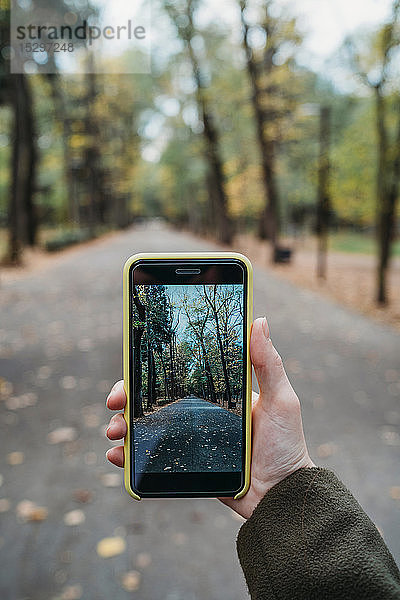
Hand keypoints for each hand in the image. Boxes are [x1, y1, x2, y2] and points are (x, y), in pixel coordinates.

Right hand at [105, 317, 314, 518]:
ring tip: (116, 431)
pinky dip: (129, 456)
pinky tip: (118, 456)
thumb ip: (269, 364)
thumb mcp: (281, 399)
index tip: (131, 363)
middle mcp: (197, 413)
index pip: (177, 374)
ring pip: (144, 426)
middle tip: (116, 400)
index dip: (151, 369)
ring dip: (122, 424)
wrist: (282, 496)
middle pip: (152, 399)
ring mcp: (188, 439)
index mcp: (215, 393)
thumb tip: (259, 321)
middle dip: (127, 396)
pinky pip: (150, 459)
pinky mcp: (184, 465)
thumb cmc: (285, 444)